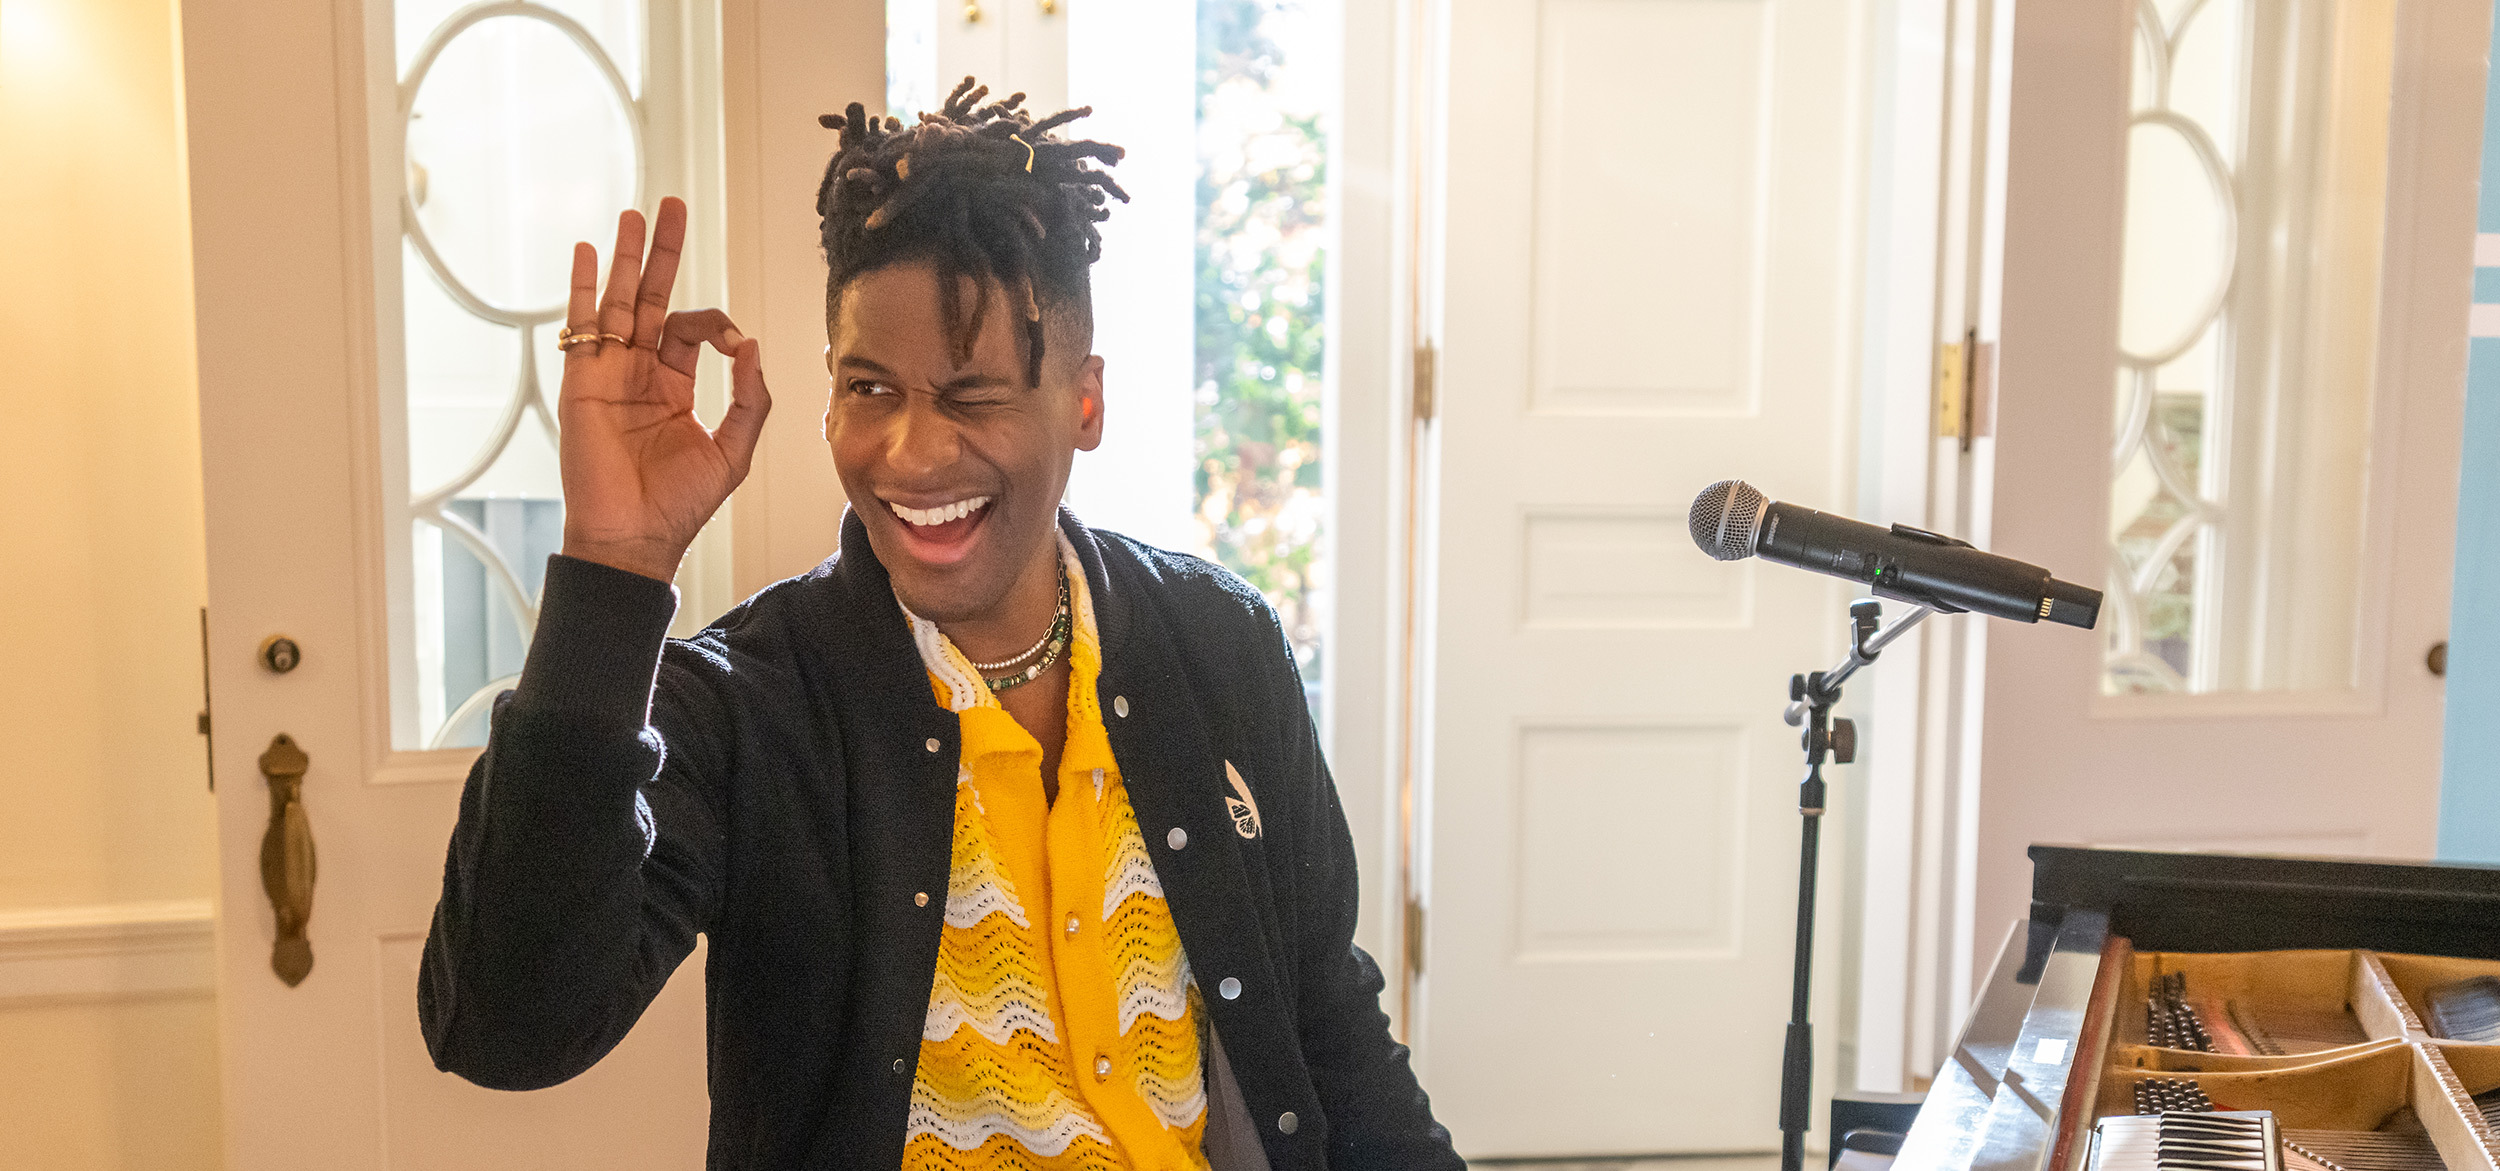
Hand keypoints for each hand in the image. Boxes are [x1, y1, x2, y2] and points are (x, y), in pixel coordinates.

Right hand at [556, 197, 770, 581]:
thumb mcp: (734, 449)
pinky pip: (583, 326)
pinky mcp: (582, 381)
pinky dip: (585, 288)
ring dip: (627, 257)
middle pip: (652, 298)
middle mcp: (639, 373)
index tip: (733, 344)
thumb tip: (751, 343)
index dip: (717, 325)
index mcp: (673, 386)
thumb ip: (750, 397)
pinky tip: (590, 252)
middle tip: (672, 206)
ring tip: (636, 215)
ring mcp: (608, 373)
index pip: (692, 330)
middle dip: (663, 252)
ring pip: (619, 302)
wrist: (635, 537)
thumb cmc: (680, 504)